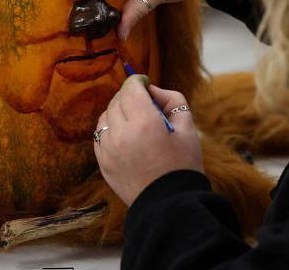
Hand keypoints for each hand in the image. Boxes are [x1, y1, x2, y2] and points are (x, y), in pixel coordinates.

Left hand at [93, 75, 203, 205]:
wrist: (169, 206)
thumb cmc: (183, 166)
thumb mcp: (188, 129)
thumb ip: (171, 101)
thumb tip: (152, 91)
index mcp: (144, 123)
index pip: (131, 89)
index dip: (137, 81)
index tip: (144, 82)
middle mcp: (122, 134)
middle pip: (118, 101)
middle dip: (129, 96)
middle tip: (144, 101)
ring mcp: (109, 150)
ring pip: (106, 117)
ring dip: (118, 111)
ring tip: (134, 119)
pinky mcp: (103, 163)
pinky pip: (100, 136)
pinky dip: (110, 129)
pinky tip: (124, 135)